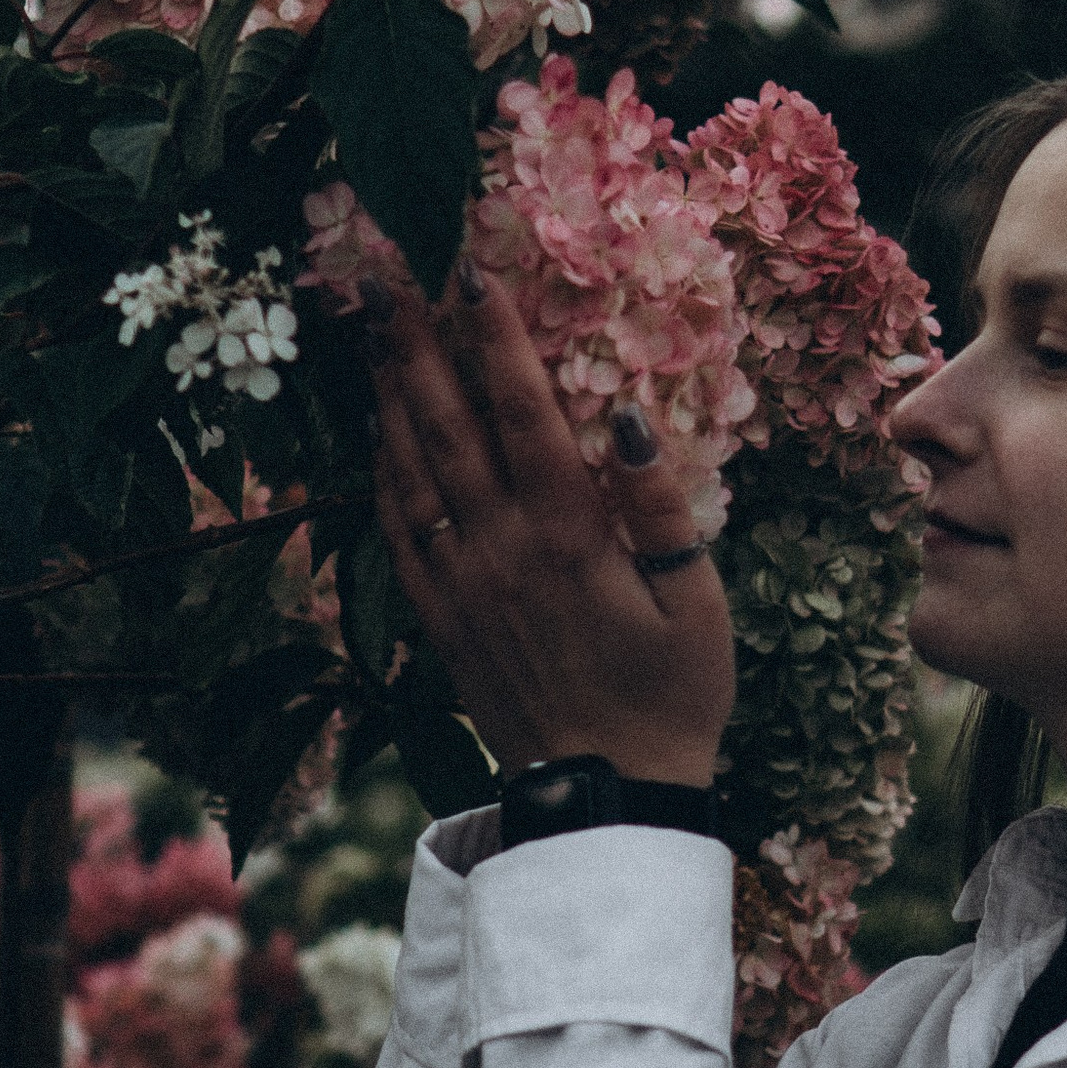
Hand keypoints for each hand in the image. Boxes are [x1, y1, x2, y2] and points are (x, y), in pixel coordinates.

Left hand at [368, 265, 734, 786]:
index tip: (470, 270)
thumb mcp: (696, 602)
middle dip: (416, 344)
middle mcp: (500, 548)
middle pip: (447, 424)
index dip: (494, 336)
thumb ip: (661, 508)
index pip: (523, 411)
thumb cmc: (672, 696)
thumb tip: (628, 417)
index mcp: (569, 534)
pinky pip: (397, 530)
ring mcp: (460, 582)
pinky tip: (378, 433)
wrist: (605, 797)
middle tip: (386, 275)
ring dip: (389, 394)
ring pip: (411, 469)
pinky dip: (382, 473)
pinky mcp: (439, 618)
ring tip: (370, 331)